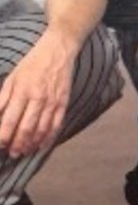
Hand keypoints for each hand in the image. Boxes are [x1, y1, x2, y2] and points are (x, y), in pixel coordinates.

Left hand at [0, 30, 74, 156]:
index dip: (3, 136)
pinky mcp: (63, 101)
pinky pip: (57, 123)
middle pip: (26, 128)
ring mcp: (52, 100)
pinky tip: (42, 145)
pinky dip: (49, 136)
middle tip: (12, 153)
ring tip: (24, 151)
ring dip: (32, 143)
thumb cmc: (31, 64)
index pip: (10, 120)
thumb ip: (2, 100)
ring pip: (42, 128)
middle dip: (17, 144)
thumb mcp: (11, 79)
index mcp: (21, 91)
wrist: (58, 51)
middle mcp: (37, 97)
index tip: (0, 144)